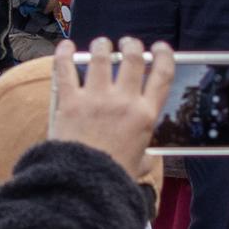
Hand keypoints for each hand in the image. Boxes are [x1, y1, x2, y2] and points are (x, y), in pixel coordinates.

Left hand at [49, 37, 168, 177]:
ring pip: (101, 56)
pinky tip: (65, 47)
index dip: (164, 55)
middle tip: (128, 43)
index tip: (161, 48)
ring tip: (101, 44)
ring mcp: (96, 98)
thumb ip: (144, 153)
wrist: (82, 185)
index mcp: (146, 115)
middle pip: (133, 58)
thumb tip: (146, 157)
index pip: (163, 75)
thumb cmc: (112, 178)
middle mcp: (124, 101)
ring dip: (102, 46)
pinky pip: (66, 69)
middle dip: (132, 45)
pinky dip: (65, 54)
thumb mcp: (139, 164)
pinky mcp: (70, 101)